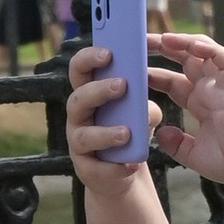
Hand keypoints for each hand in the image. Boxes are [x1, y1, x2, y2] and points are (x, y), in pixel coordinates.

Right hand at [65, 44, 160, 191]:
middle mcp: (78, 116)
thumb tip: (145, 109)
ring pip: (84, 136)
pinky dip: (115, 167)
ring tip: (127, 133)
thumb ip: (143, 105)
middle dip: (99, 90)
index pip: (79, 69)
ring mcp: (78, 143)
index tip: (108, 53)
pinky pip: (96, 168)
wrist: (124, 170)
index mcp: (88, 92)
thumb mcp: (140, 113)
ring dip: (105, 133)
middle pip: (78, 98)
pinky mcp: (85, 170)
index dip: (89, 58)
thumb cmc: (129, 130)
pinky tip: (131, 165)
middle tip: (122, 85)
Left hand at [133, 30, 223, 189]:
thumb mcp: (194, 155)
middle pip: (185, 59)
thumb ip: (177, 144)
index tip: (135, 69)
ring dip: (184, 42)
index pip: (173, 82)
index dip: (155, 74)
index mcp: (200, 104)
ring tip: (164, 38)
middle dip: (166, 47)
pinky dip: (211, 50)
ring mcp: (220, 87)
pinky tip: (194, 45)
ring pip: (203, 52)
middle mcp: (209, 91)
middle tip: (144, 40)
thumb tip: (160, 132)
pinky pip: (223, 60)